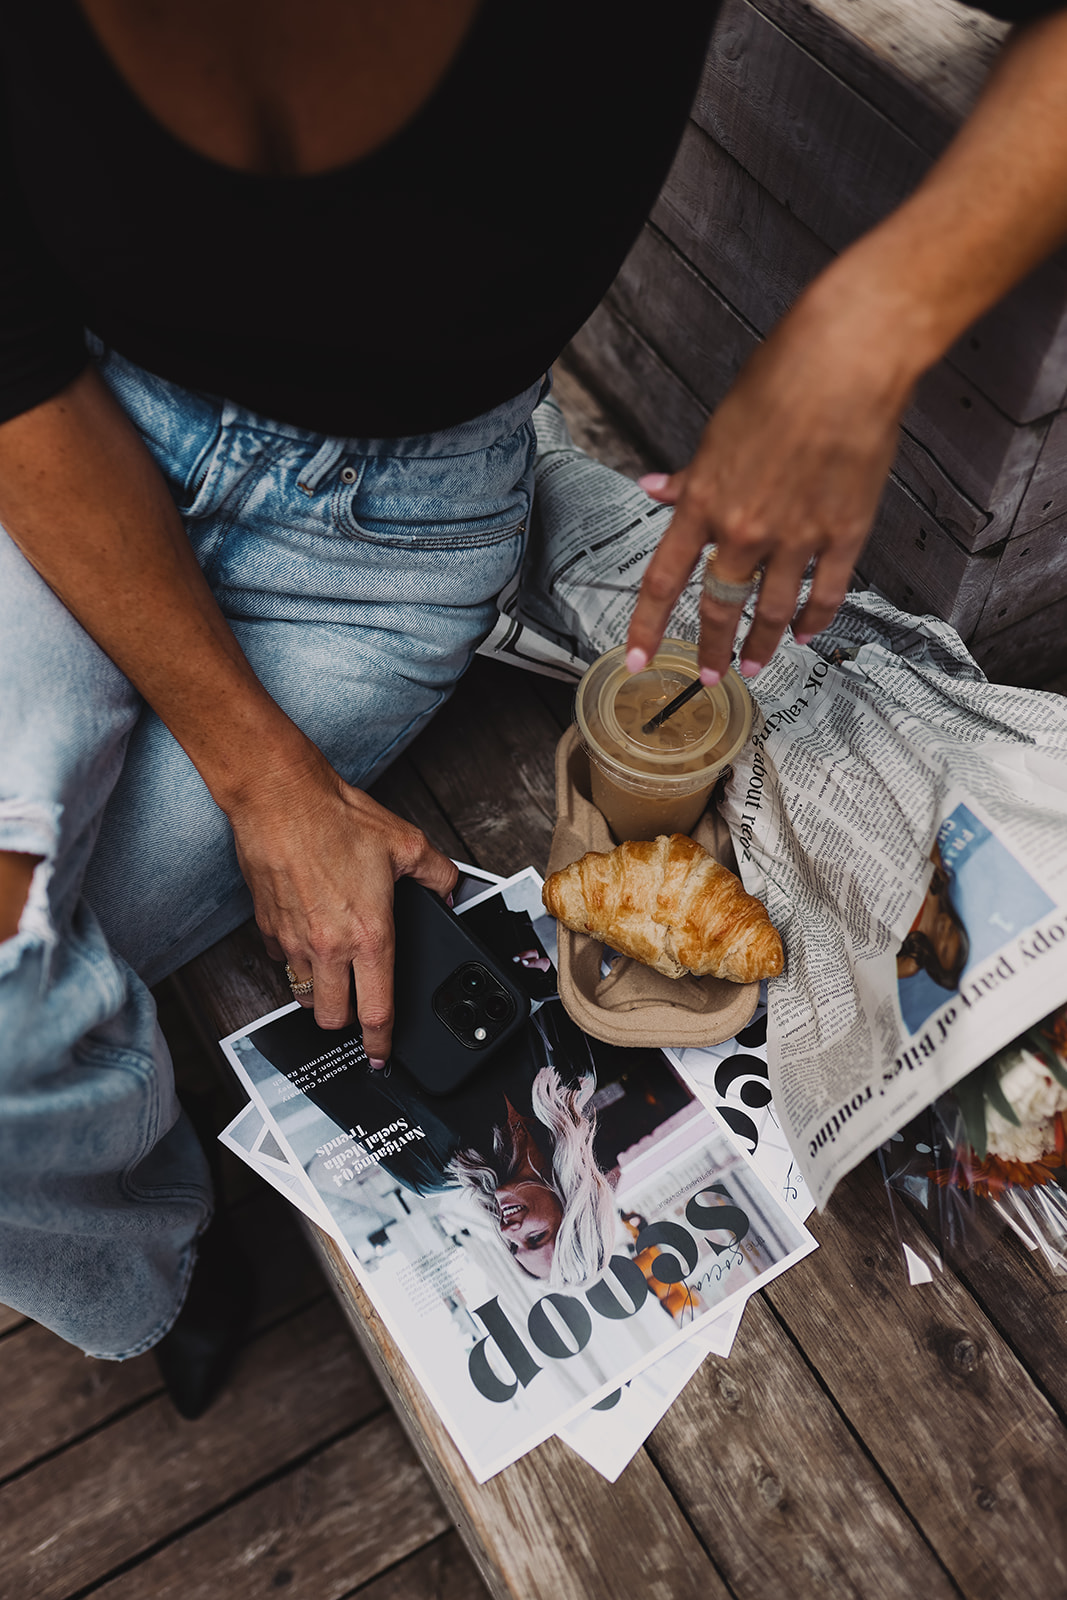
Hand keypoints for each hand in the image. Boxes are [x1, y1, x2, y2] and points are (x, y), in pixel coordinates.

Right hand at [226, 746, 456, 1058]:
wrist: (280, 799)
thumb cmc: (337, 819)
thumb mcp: (408, 843)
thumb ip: (439, 875)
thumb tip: (452, 892)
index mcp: (370, 935)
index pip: (376, 1010)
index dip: (380, 1041)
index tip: (381, 1053)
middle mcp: (330, 947)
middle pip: (333, 1018)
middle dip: (347, 1020)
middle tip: (357, 1004)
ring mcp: (294, 941)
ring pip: (305, 994)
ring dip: (320, 992)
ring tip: (334, 972)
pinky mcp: (268, 928)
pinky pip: (283, 961)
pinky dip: (295, 959)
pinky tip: (309, 936)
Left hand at [625, 276, 914, 682]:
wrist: (845, 363)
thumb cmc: (780, 380)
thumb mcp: (719, 429)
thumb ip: (690, 475)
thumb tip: (655, 489)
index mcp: (705, 502)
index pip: (664, 580)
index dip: (648, 626)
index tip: (639, 658)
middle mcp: (744, 529)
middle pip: (718, 607)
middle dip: (710, 650)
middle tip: (708, 677)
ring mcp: (796, 537)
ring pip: (771, 611)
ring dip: (760, 646)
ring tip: (753, 666)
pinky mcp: (843, 535)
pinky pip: (825, 594)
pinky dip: (814, 620)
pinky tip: (806, 635)